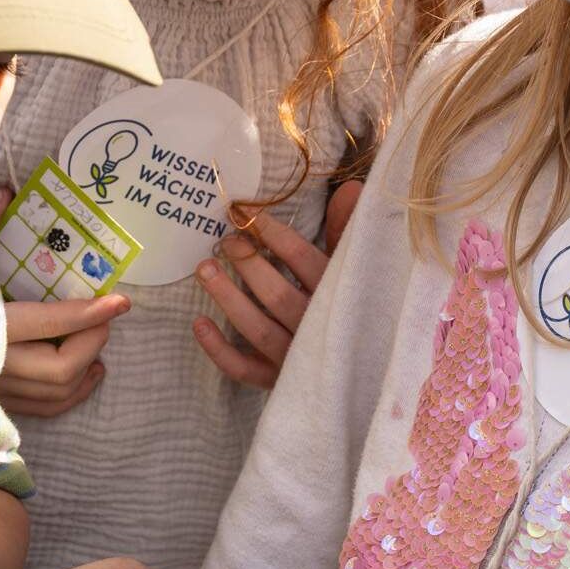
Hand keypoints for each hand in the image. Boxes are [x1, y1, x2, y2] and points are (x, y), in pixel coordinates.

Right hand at [0, 185, 128, 418]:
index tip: (120, 301)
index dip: (90, 314)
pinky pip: (43, 407)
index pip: (50, 324)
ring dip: (86, 368)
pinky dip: (71, 393)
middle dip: (91, 341)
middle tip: (103, 317)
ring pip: (55, 393)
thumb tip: (8, 193)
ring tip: (99, 342)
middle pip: (60, 368)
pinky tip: (87, 372)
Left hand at [191, 184, 360, 388]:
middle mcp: (317, 329)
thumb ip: (348, 231)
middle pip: (277, 296)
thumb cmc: (354, 307)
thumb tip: (352, 187)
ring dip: (228, 299)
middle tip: (226, 241)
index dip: (273, 235)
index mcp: (339, 296)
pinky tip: (199, 323)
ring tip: (204, 269)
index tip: (248, 214)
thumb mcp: (356, 268)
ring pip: (257, 331)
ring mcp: (296, 358)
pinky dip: (219, 351)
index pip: (304, 261)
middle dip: (248, 265)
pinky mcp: (277, 381)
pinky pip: (244, 370)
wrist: (370, 370)